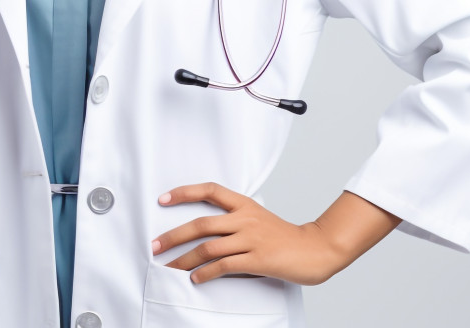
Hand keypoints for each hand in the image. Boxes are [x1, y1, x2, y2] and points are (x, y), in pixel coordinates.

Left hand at [151, 182, 342, 285]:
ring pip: (209, 247)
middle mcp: (245, 218)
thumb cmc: (283, 236)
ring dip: (185, 259)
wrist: (313, 250)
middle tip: (156, 245)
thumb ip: (235, 220)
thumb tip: (206, 231)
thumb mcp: (258, 218)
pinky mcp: (257, 259)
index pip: (210, 190)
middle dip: (174, 235)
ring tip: (170, 267)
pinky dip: (206, 273)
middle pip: (202, 223)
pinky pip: (225, 265)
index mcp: (245, 204)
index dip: (185, 192)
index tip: (163, 199)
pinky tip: (195, 278)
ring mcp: (251, 239)